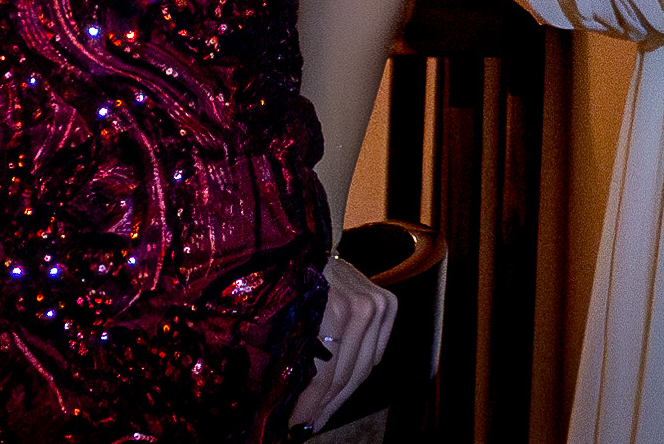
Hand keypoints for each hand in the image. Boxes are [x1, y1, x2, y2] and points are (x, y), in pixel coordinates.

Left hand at [291, 254, 396, 432]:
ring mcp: (376, 304)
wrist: (305, 239)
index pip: (325, 373)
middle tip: (307, 425)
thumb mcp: (276, 315)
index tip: (296, 426)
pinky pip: (374, 354)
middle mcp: (358, 307)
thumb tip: (286, 405)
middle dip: (323, 405)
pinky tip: (339, 389)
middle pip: (345, 374)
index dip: (310, 405)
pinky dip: (357, 372)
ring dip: (340, 395)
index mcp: (329, 310)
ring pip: (362, 368)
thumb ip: (288, 355)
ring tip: (320, 413)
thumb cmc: (285, 277)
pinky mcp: (387, 303)